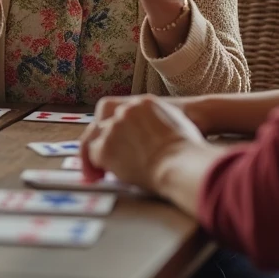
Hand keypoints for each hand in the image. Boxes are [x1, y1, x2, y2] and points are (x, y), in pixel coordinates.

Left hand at [79, 95, 205, 189]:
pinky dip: (94, 165)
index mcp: (143, 103)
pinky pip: (92, 153)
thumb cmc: (186, 150)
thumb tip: (154, 137)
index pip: (120, 111)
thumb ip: (158, 123)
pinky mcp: (106, 145)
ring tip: (95, 171)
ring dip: (96, 152)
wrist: (180, 161)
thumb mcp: (176, 124)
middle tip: (99, 157)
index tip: (115, 140)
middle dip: (100, 139)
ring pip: (95, 137)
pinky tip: (99, 174)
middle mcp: (126, 110)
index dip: (114, 127)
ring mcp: (114, 127)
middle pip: (103, 121)